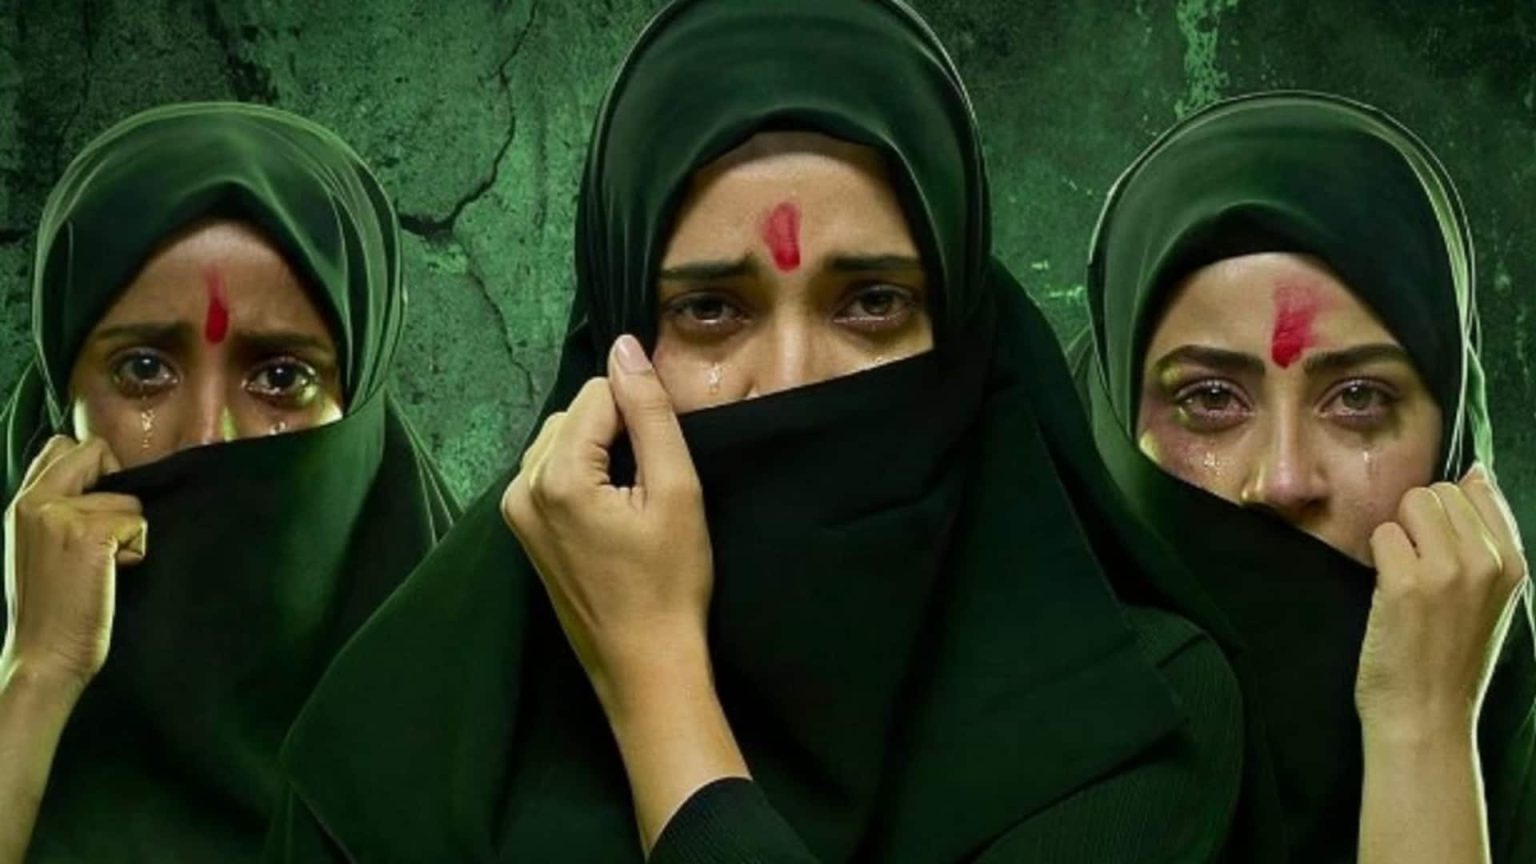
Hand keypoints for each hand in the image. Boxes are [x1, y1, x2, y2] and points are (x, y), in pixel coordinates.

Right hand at [2, 436, 146, 693]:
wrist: (42, 657)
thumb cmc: (51, 608)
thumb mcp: (37, 546)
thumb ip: (58, 509)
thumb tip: (99, 482)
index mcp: (21, 503)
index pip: (62, 446)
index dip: (93, 466)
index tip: (99, 504)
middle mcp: (34, 501)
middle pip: (94, 451)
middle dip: (115, 482)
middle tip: (108, 530)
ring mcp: (61, 515)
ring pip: (127, 496)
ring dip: (128, 528)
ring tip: (103, 566)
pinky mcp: (91, 535)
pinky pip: (139, 522)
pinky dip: (136, 549)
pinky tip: (112, 575)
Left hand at [501, 335, 713, 713]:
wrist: (644, 662)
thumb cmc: (669, 583)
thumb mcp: (676, 490)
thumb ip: (649, 412)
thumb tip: (625, 348)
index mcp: (556, 477)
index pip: (600, 393)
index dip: (641, 415)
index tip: (664, 459)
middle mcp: (521, 487)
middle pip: (576, 413)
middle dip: (616, 431)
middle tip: (651, 483)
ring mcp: (515, 510)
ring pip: (561, 439)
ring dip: (599, 450)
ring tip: (634, 499)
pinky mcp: (521, 528)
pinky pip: (551, 470)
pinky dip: (583, 473)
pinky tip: (613, 511)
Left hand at [1356, 464, 1527, 744]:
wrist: (1427, 717)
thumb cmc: (1451, 658)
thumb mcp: (1492, 597)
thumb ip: (1487, 537)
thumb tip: (1476, 473)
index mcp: (1514, 564)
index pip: (1477, 489)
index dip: (1445, 510)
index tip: (1437, 543)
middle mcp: (1487, 561)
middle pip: (1437, 492)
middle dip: (1417, 520)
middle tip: (1414, 566)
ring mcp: (1448, 570)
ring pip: (1409, 504)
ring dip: (1396, 535)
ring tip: (1402, 577)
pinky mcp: (1406, 583)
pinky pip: (1381, 534)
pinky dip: (1376, 557)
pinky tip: (1385, 591)